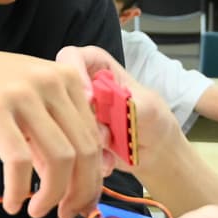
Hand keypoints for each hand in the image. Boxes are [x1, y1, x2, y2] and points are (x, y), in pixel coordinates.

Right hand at [0, 36, 103, 217]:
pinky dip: (18, 190)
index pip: (94, 138)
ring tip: (36, 211)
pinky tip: (12, 203)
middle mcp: (50, 82)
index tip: (84, 203)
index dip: (93, 178)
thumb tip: (77, 185)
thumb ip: (54, 135)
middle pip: (83, 151)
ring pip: (59, 159)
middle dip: (79, 192)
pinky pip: (18, 161)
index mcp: (66, 79)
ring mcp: (22, 94)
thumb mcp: (28, 104)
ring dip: (52, 196)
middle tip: (65, 213)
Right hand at [55, 45, 182, 173]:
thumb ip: (121, 100)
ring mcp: (76, 113)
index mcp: (99, 67)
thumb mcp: (146, 107)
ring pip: (63, 123)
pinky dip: (87, 156)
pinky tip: (106, 161)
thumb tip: (95, 103)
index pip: (72, 57)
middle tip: (105, 134)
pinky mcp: (75, 137)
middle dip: (84, 118)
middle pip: (61, 93)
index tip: (89, 97)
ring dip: (87, 141)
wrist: (156, 153)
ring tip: (112, 149)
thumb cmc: (155, 121)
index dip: (74, 73)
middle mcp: (82, 87)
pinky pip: (70, 145)